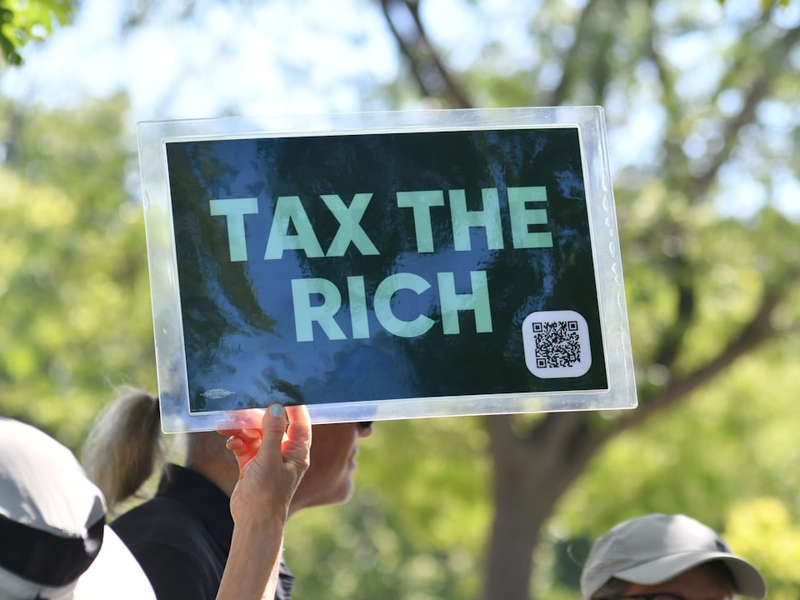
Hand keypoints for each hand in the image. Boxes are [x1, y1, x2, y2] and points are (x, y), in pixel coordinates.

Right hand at [217, 403, 310, 525]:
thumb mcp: (269, 459)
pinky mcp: (251, 466)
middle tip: (238, 410)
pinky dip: (236, 442)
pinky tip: (229, 442)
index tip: (283, 392)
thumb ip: (272, 432)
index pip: (299, 424)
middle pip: (271, 427)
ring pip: (254, 435)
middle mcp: (283, 454)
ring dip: (240, 429)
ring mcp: (266, 460)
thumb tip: (276, 407)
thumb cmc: (268, 493)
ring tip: (224, 425)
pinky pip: (244, 446)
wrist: (252, 521)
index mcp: (296, 452)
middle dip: (254, 418)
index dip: (293, 408)